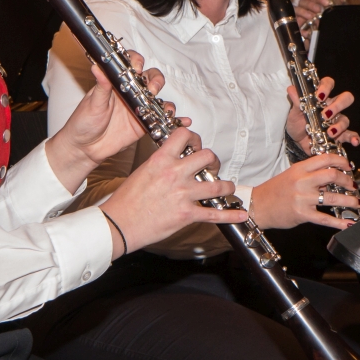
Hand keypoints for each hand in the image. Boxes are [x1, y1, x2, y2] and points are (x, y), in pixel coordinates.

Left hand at [47, 51, 169, 192]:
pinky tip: (180, 120)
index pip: (131, 65)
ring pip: (158, 98)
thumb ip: (100, 86)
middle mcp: (130, 93)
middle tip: (151, 89)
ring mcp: (138, 108)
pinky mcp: (144, 124)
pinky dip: (173, 119)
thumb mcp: (92, 103)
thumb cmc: (84, 122)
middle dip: (155, 80)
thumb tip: (98, 67)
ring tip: (164, 108)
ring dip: (165, 100)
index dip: (137, 63)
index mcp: (117, 83)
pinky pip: (161, 119)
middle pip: (150, 78)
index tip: (138, 68)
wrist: (85, 147)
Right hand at [100, 126, 246, 257]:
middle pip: (207, 156)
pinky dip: (231, 215)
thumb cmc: (126, 200)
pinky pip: (214, 214)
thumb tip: (170, 159)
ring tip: (227, 187)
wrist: (119, 224)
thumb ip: (160, 164)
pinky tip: (240, 214)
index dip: (194, 138)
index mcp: (161, 160)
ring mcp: (183, 194)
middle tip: (211, 166)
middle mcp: (175, 174)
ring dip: (226, 185)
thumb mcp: (141, 171)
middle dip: (212, 160)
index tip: (195, 145)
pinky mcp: (187, 215)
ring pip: (218, 184)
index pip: (184, 136)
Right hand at [249, 153, 358, 229]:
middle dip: (347, 180)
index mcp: (299, 169)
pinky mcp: (302, 214)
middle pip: (332, 175)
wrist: (257, 206)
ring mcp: (302, 198)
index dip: (341, 161)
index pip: (325, 159)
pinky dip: (339, 222)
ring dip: (348, 200)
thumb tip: (329, 179)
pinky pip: (325, 218)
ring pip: (333, 197)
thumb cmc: (273, 192)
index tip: (348, 166)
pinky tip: (347, 223)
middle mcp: (302, 181)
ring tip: (355, 202)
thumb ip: (309, 175)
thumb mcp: (290, 176)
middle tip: (353, 185)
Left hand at [286, 76, 358, 150]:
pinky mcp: (339, 135)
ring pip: (345, 119)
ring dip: (339, 126)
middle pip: (345, 98)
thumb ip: (296, 102)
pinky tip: (354, 141)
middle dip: (338, 105)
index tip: (319, 96)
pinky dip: (354, 138)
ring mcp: (336, 121)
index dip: (326, 87)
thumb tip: (291, 89)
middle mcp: (332, 107)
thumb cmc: (297, 123)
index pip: (328, 84)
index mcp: (321, 98)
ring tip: (330, 133)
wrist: (296, 141)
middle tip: (326, 115)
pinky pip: (350, 135)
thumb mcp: (294, 113)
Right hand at [295, 0, 330, 32]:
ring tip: (311, 18)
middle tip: (318, 10)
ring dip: (304, 13)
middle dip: (311, 5)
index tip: (326, 2)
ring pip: (297, 10)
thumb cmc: (327, 24)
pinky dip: (300, 28)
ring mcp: (299, 17)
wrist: (323, 42)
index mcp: (314, 5)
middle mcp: (305, 9)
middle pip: (303, 2)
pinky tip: (306, 31)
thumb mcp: (333, 13)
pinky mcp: (297, 27)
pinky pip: (295, 25)